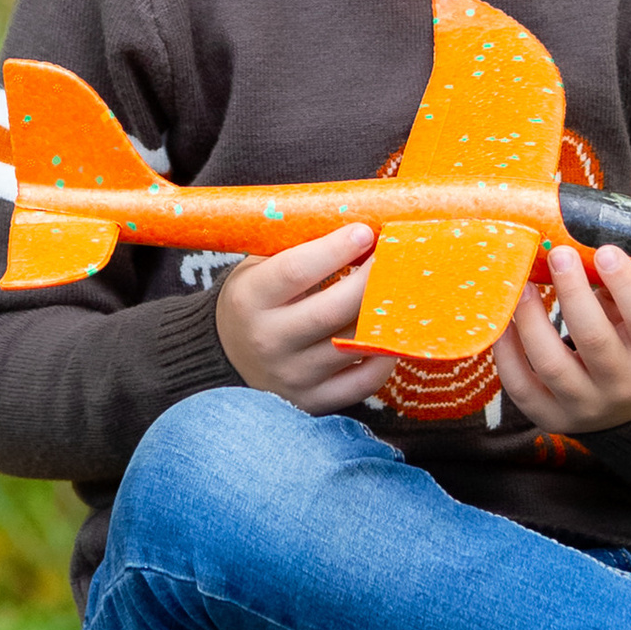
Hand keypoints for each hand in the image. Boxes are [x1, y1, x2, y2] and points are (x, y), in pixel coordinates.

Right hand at [214, 222, 395, 413]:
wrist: (229, 357)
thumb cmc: (256, 300)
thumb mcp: (259, 268)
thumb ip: (298, 249)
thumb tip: (359, 226)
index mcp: (250, 300)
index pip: (296, 271)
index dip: (334, 249)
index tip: (364, 232)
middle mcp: (269, 341)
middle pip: (334, 309)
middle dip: (371, 278)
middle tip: (396, 256)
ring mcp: (293, 376)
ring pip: (354, 345)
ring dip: (384, 314)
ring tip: (401, 289)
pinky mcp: (314, 402)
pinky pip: (364, 381)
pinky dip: (385, 356)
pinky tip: (389, 333)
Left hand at [494, 243, 630, 434]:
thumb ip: (620, 289)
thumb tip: (581, 243)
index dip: (626, 283)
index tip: (605, 251)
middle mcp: (624, 385)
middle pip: (594, 340)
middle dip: (572, 292)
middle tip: (558, 254)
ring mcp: (586, 406)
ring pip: (552, 364)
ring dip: (531, 319)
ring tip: (522, 285)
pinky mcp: (552, 417)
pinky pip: (522, 388)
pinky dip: (507, 353)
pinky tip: (503, 322)